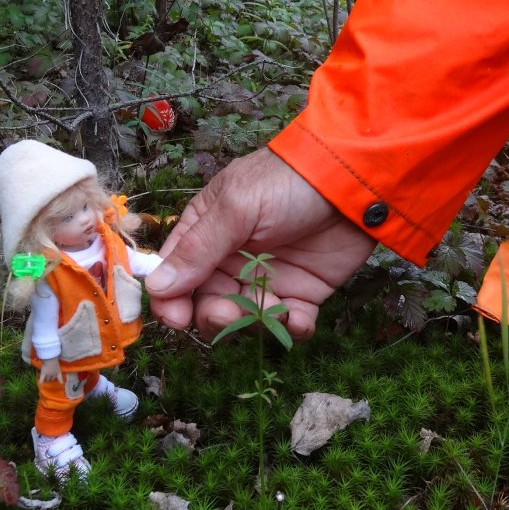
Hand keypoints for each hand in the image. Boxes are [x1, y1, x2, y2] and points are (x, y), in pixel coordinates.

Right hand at [39, 357, 62, 383]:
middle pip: (52, 379)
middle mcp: (54, 374)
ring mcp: (48, 374)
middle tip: (48, 379)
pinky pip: (42, 379)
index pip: (60, 377)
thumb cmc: (54, 358)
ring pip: (47, 379)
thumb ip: (55, 364)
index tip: (61, 383)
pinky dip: (41, 381)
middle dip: (50, 379)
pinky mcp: (43, 373)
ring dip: (46, 380)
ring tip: (44, 380)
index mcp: (58, 371)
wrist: (50, 358)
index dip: (60, 381)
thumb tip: (53, 364)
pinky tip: (40, 383)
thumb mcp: (56, 362)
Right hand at [145, 148, 374, 341]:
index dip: (171, 300)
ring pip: (245, 319)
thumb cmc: (287, 182)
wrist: (353, 181)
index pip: (175, 274)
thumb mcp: (237, 208)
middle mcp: (232, 259)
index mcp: (207, 232)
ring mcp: (267, 277)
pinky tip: (299, 318)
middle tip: (228, 313)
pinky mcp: (303, 292)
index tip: (176, 319)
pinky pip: (287, 323)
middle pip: (207, 303)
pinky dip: (291, 328)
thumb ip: (199, 249)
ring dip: (254, 324)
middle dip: (214, 316)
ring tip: (274, 308)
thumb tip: (156, 287)